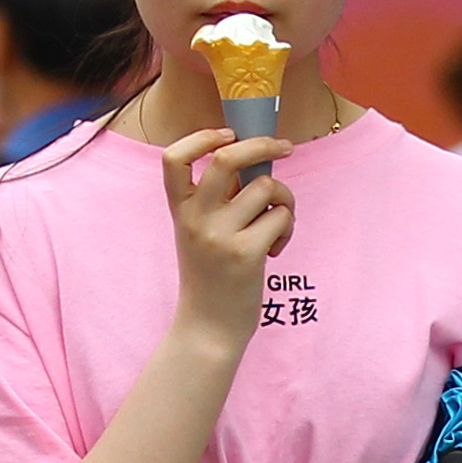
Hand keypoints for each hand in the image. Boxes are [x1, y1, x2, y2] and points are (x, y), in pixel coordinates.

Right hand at [164, 125, 293, 344]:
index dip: (202, 137)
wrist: (208, 328)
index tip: (228, 134)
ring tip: (277, 223)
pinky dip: (287, 227)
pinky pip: (280, 216)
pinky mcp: (246, 253)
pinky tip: (276, 248)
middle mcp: (195, 219)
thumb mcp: (198, 233)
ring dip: (284, 199)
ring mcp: (220, 236)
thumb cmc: (211, 277)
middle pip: (228, 159)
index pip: (174, 158)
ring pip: (266, 187)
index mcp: (180, 210)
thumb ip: (217, 200)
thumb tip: (257, 161)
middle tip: (284, 147)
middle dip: (263, 145)